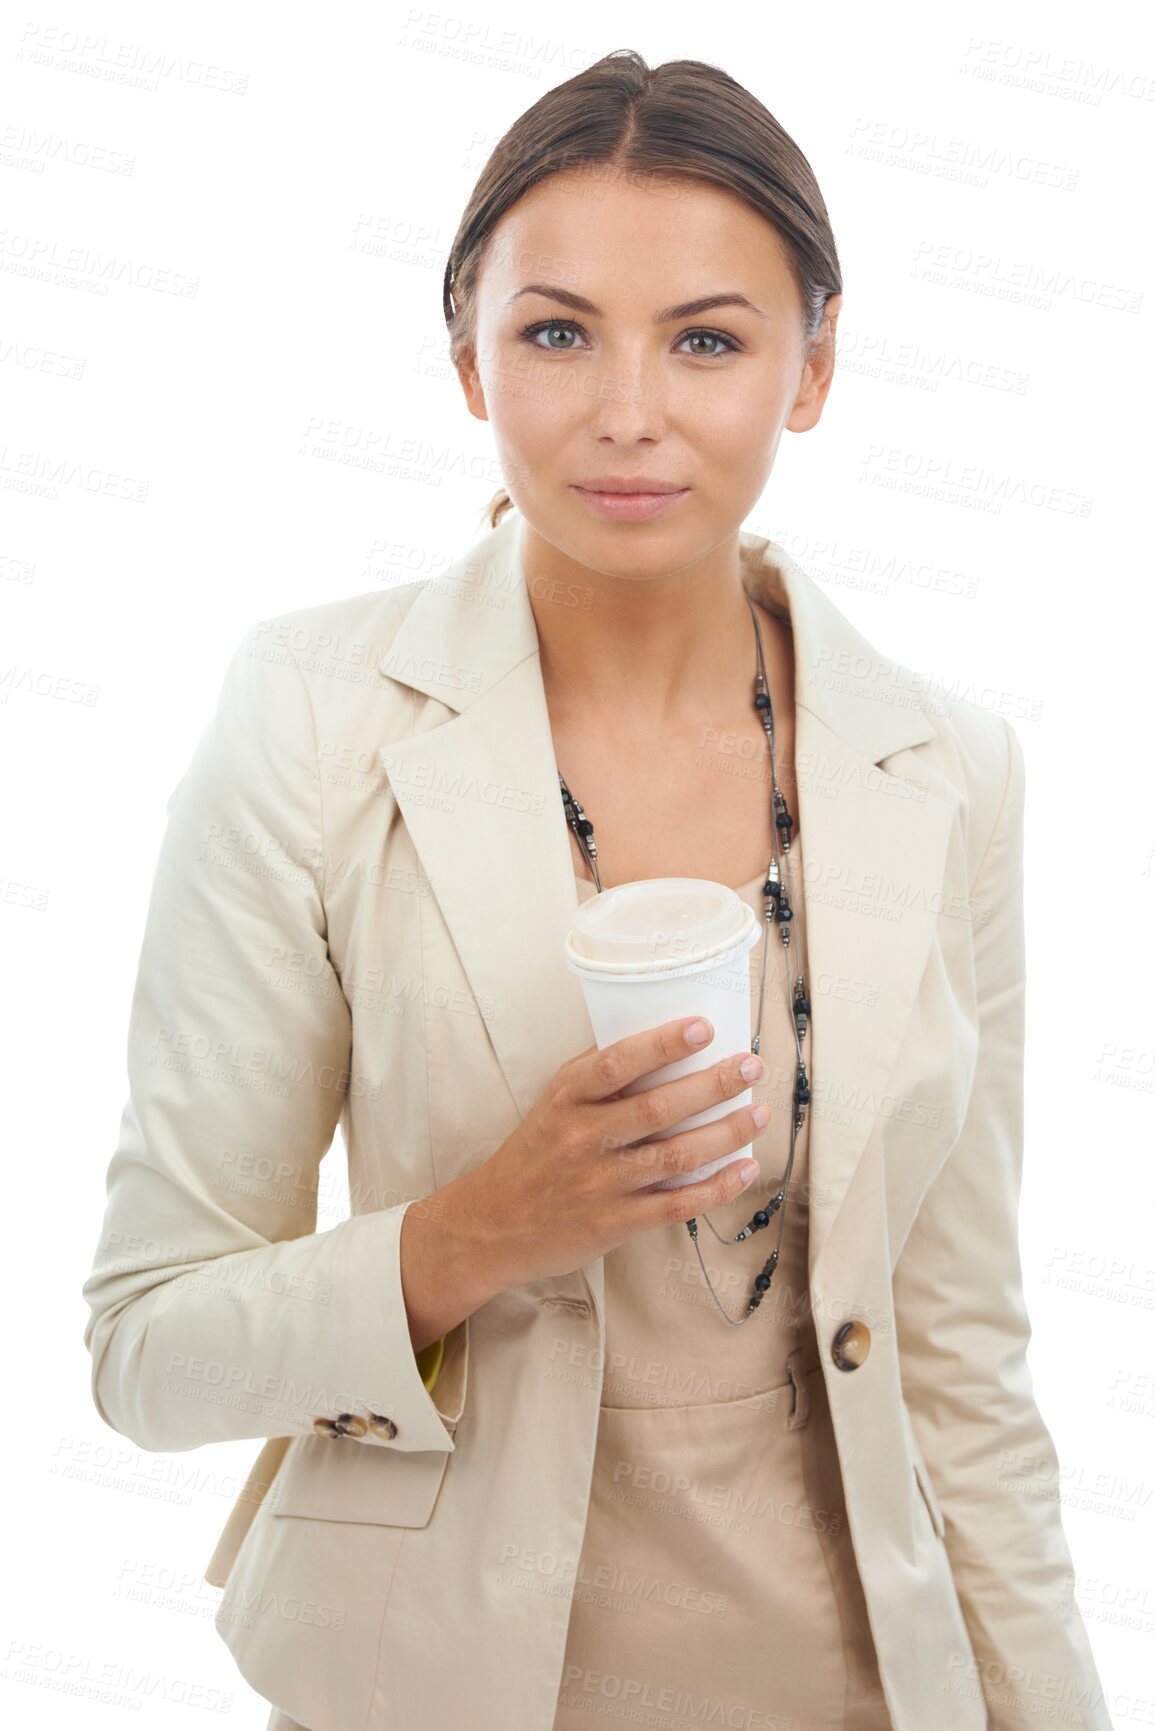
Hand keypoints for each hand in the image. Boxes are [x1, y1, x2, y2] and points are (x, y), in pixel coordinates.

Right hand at [467, 1016, 767, 1286]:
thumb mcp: (553, 1102)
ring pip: (676, 1155)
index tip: (704, 1027)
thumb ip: (597, 1075)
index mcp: (566, 1098)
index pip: (617, 1062)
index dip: (663, 1044)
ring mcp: (601, 1183)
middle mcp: (583, 1138)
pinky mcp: (615, 1222)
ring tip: (759, 1114)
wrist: (493, 1224)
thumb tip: (660, 1040)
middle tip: (751, 1066)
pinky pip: (676, 1203)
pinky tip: (743, 1169)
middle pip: (659, 1108)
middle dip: (714, 1085)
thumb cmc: (534, 1154)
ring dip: (726, 1133)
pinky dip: (715, 1187)